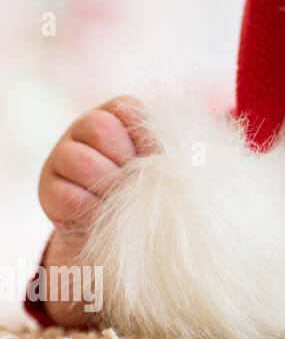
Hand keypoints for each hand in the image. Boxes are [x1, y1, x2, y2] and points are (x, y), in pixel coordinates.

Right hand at [35, 96, 155, 324]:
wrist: (129, 228)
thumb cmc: (160, 187)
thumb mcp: (172, 163)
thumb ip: (174, 150)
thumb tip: (182, 159)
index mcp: (121, 113)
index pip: (129, 110)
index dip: (146, 139)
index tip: (156, 159)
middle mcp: (86, 126)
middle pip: (100, 129)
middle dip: (126, 161)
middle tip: (137, 181)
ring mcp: (62, 156)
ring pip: (82, 162)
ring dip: (110, 186)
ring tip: (122, 198)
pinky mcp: (48, 191)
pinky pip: (69, 198)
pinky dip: (93, 210)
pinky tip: (104, 215)